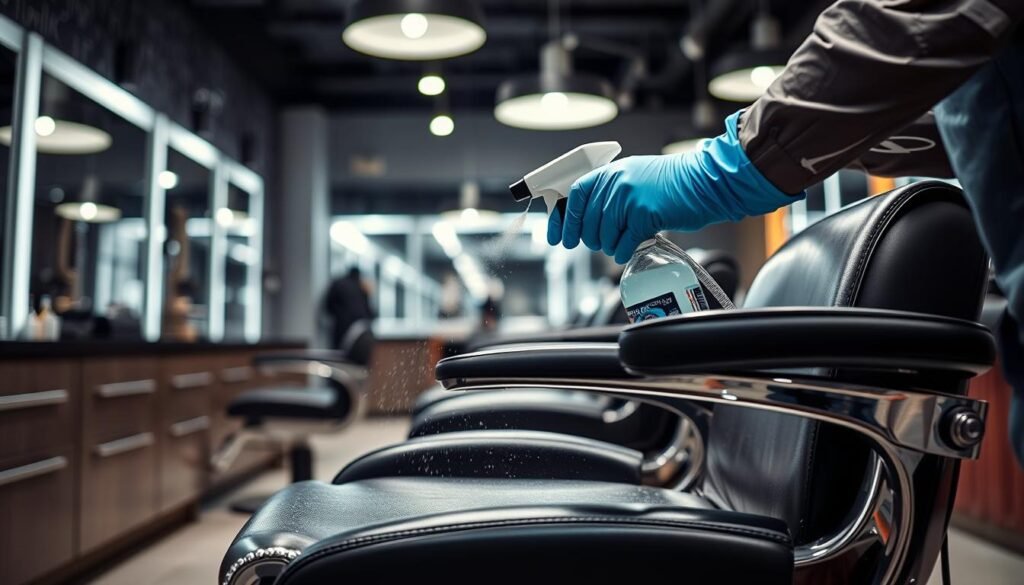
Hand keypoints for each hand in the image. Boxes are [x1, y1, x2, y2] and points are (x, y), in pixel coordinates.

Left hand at [547, 111, 803, 263]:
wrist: (707, 181)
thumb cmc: (676, 184)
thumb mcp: (636, 177)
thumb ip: (612, 192)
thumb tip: (589, 219)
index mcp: (612, 172)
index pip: (576, 196)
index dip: (564, 220)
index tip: (559, 237)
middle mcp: (616, 182)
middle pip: (588, 222)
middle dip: (592, 239)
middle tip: (603, 243)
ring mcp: (629, 197)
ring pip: (603, 236)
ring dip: (611, 245)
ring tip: (622, 242)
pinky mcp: (644, 214)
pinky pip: (622, 244)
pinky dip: (623, 251)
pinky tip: (630, 248)